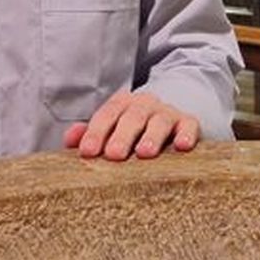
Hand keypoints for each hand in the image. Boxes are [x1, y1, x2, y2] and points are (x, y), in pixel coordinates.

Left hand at [64, 89, 199, 161]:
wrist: (168, 117)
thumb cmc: (132, 130)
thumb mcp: (111, 128)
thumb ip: (89, 134)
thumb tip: (69, 140)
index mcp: (121, 104)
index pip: (106, 115)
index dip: (96, 132)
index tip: (87, 152)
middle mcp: (144, 105)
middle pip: (132, 117)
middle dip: (122, 136)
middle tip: (113, 154)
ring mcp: (167, 113)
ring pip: (159, 121)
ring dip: (152, 136)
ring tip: (144, 153)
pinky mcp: (188, 123)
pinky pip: (189, 125)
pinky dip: (186, 134)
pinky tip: (182, 146)